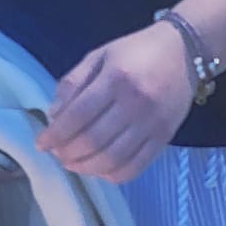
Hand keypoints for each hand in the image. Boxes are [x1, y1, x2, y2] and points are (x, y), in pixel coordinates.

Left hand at [35, 21, 193, 183]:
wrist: (184, 50)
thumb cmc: (137, 50)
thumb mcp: (101, 55)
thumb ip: (74, 82)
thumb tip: (53, 115)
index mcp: (116, 77)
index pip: (78, 115)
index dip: (56, 133)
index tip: (41, 142)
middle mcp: (135, 102)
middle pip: (93, 141)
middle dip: (67, 152)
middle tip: (56, 153)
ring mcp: (152, 123)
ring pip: (112, 159)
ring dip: (85, 167)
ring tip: (73, 163)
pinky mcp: (165, 137)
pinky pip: (135, 168)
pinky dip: (112, 175)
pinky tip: (99, 169)